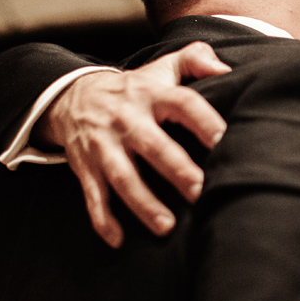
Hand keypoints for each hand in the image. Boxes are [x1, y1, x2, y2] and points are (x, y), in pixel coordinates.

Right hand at [36, 41, 229, 247]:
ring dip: (143, 203)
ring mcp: (104, 146)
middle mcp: (127, 120)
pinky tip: (118, 241)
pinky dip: (102, 219)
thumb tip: (226, 69)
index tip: (225, 140)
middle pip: (153, 145)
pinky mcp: (86, 168)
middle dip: (176, 170)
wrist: (73, 95)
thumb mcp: (161, 67)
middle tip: (200, 191)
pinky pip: (92, 196)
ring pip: (122, 177)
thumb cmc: (134, 88)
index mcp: (151, 95)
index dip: (204, 120)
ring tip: (166, 226)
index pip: (182, 104)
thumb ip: (195, 59)